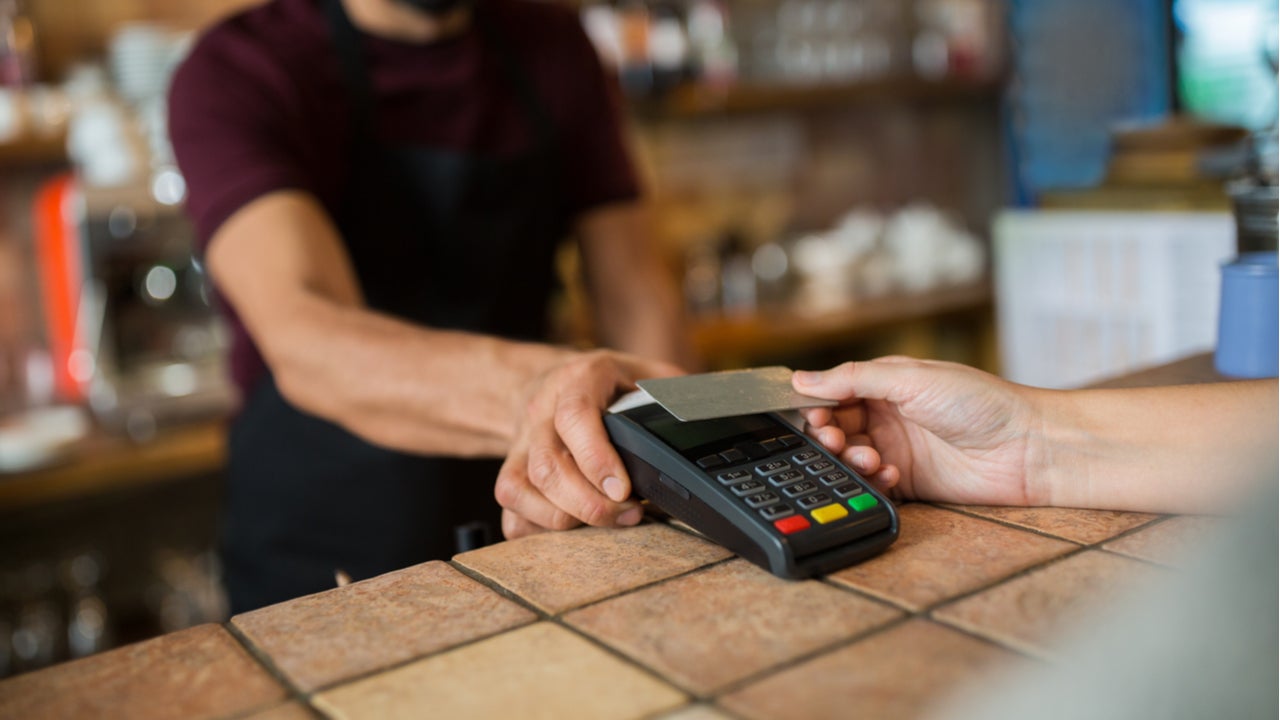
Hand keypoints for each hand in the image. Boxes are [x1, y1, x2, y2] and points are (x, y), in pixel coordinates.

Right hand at [496, 350, 684, 538]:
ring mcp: (520, 442)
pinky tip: (570, 528)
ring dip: (565, 518)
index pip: (575, 415)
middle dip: (589, 503)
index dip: (596, 457)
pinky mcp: (510, 469)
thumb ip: (676, 392)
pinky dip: (536, 527)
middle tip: (629, 514)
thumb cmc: (608, 384)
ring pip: (520, 488)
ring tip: (607, 522)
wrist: (552, 380)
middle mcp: (541, 409)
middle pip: (548, 465)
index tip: (622, 489)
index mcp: (578, 380)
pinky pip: (510, 506)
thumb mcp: (645, 373)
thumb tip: (715, 409)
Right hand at [793, 357, 1045, 505]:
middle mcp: (889, 415)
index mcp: (887, 383)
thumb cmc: (981, 402)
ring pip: (850, 458)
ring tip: (868, 459)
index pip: (835, 392)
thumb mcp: (912, 378)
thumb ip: (854, 378)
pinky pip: (872, 484)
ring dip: (849, 460)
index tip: (813, 415)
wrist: (1028, 448)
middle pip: (836, 427)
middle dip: (828, 436)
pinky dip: (872, 482)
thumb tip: (801, 379)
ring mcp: (898, 449)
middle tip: (832, 441)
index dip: (818, 404)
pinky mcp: (909, 481)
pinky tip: (889, 475)